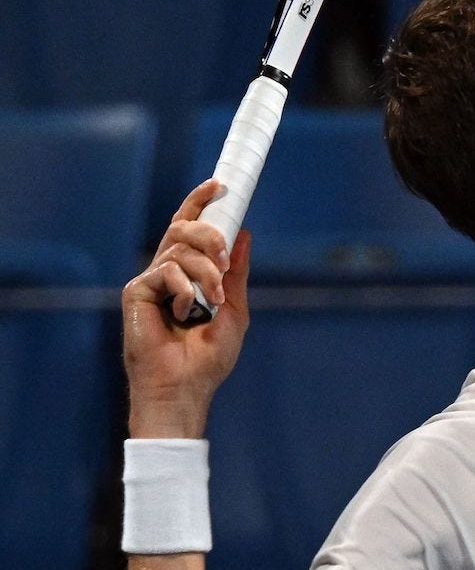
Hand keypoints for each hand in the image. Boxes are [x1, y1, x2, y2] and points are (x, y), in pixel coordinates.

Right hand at [122, 179, 251, 435]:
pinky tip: (184, 314)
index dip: (200, 202)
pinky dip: (183, 290)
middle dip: (210, 236)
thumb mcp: (233, 308)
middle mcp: (166, 272)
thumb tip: (244, 233)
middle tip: (224, 260)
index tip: (219, 184)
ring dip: (205, 272)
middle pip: (184, 228)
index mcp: (188, 273)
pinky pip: (163, 271)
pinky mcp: (135, 292)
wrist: (186, 384)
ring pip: (178, 249)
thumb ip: (236, 272)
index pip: (190, 228)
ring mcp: (149, 281)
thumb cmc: (208, 357)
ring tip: (212, 301)